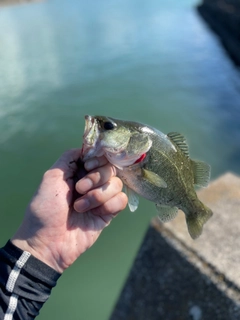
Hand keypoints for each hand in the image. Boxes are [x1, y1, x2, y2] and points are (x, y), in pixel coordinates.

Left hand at [11, 149, 127, 272]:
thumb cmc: (45, 208)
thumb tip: (86, 148)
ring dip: (98, 195)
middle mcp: (92, 183)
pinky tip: (94, 214)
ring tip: (80, 207)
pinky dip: (108, 205)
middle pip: (110, 168)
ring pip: (117, 184)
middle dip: (96, 178)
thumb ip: (68, 158)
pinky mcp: (108, 213)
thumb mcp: (52, 177)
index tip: (87, 166)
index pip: (100, 157)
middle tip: (79, 189)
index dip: (98, 159)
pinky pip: (121, 200)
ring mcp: (101, 198)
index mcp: (78, 172)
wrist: (48, 241)